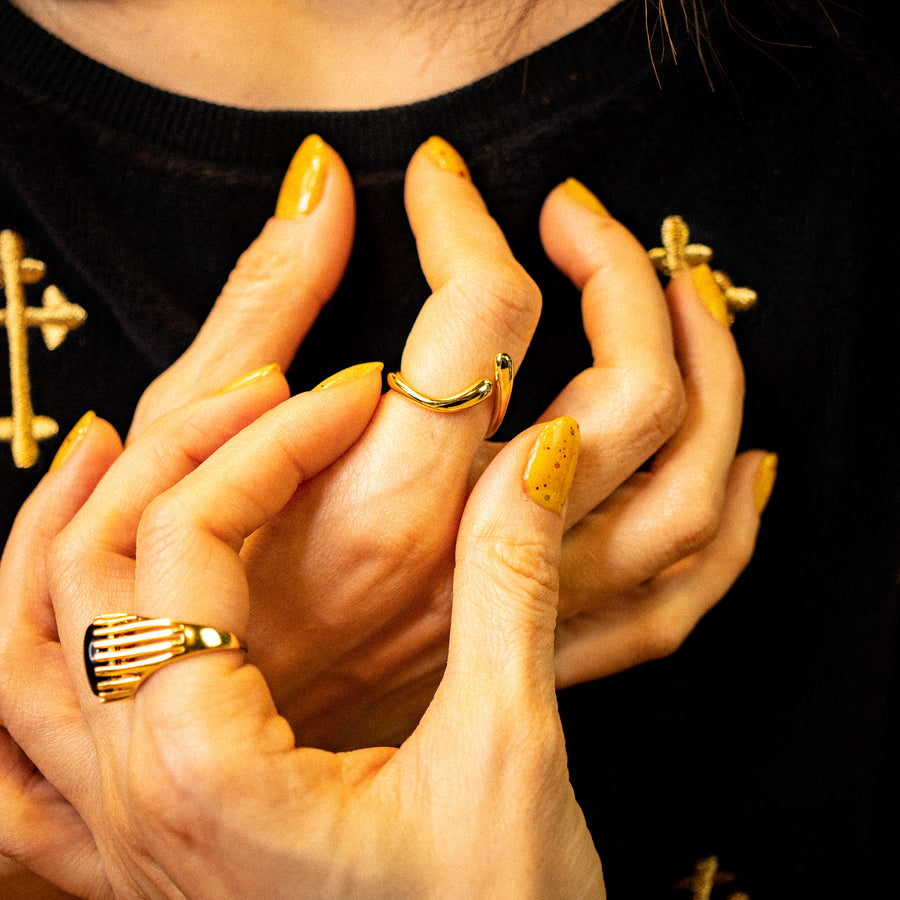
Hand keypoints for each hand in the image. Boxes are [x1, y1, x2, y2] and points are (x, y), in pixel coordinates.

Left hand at [2, 368, 603, 898]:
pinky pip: (22, 753)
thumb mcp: (509, 758)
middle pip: (84, 571)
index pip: (187, 539)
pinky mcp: (151, 850)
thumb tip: (529, 460)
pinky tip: (58, 615)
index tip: (351, 401)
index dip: (270, 445)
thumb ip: (509, 590)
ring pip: (19, 653)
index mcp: (212, 770)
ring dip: (60, 534)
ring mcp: (126, 834)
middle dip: (175, 456)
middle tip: (252, 392)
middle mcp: (138, 800)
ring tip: (108, 452)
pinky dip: (24, 657)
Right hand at [53, 134, 768, 749]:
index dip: (464, 218)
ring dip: (713, 379)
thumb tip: (323, 187)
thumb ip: (260, 312)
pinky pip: (676, 596)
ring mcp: (528, 617)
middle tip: (576, 217)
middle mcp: (478, 559)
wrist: (226, 769)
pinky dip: (727, 523)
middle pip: (625, 394)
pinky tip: (742, 463)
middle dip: (620, 276)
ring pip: (682, 490)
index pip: (481, 315)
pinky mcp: (543, 659)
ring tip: (688, 299)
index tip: (439, 179)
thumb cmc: (197, 612)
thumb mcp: (191, 447)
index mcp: (386, 501)